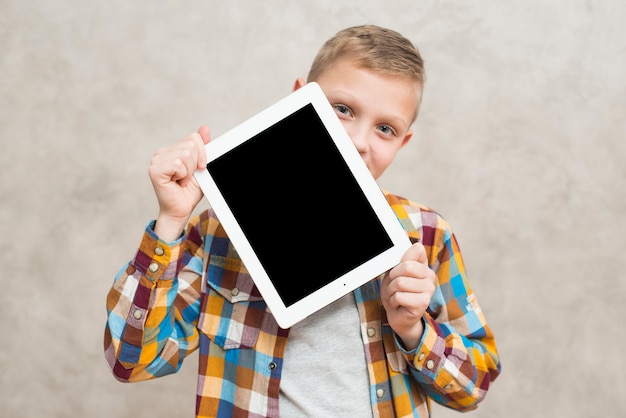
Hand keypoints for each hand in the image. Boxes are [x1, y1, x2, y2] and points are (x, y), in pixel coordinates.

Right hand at [148, 125, 209, 240]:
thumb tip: (205, 128)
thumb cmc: (190, 191)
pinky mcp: (155, 170)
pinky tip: (176, 182)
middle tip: (187, 177)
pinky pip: (178, 164)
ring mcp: (156, 160)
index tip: (200, 168)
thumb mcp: (201, 166)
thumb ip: (202, 147)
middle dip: (196, 163)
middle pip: (191, 145)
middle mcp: (162, 153)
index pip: (193, 138)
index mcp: (172, 149)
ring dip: (189, 171)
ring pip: (185, 154)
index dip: (202, 153)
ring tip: (182, 180)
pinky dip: (183, 175)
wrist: (181, 210)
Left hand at [380, 242, 436, 350]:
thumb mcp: (395, 271)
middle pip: (406, 266)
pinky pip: (399, 296)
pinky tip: (399, 304)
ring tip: (396, 296)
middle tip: (394, 286)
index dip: (401, 260)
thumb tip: (405, 232)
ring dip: (391, 291)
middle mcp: (429, 276)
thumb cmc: (396, 292)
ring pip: (400, 283)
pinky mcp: (423, 302)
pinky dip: (393, 301)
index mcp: (424, 265)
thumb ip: (400, 255)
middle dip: (393, 278)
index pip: (417, 250)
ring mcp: (428, 289)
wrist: (397, 316)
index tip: (398, 270)